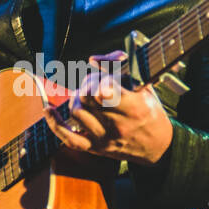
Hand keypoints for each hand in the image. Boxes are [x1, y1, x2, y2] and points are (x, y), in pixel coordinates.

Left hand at [43, 50, 173, 165]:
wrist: (159, 146)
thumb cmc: (151, 112)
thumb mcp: (144, 87)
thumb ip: (120, 69)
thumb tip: (93, 60)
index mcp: (134, 107)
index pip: (103, 93)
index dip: (98, 81)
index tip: (104, 80)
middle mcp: (118, 124)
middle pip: (86, 98)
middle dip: (88, 84)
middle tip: (95, 83)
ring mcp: (105, 138)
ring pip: (76, 113)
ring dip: (77, 99)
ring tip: (86, 95)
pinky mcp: (96, 148)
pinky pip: (69, 139)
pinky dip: (55, 124)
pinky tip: (49, 110)